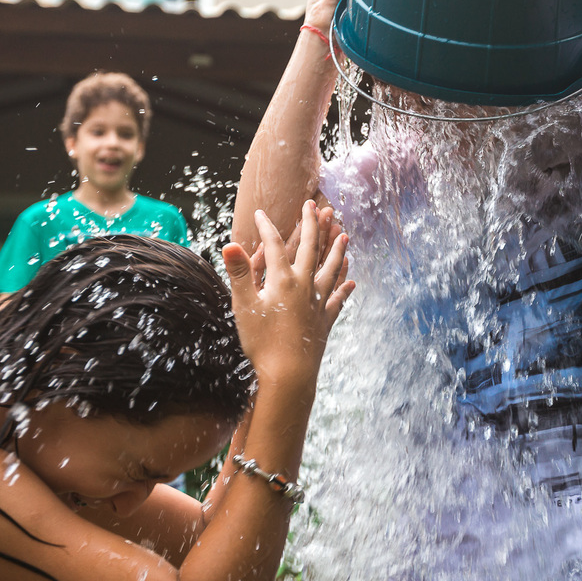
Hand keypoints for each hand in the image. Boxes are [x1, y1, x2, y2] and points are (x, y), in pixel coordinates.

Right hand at [223, 202, 352, 389]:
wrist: (289, 375)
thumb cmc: (262, 342)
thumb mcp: (244, 306)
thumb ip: (239, 273)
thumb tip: (230, 244)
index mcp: (283, 280)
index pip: (275, 245)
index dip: (267, 227)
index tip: (261, 213)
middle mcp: (305, 286)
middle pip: (311, 248)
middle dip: (313, 224)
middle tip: (317, 205)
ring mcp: (318, 302)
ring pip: (331, 269)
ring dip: (338, 250)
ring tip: (344, 234)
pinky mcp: (325, 320)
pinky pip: (337, 299)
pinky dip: (344, 288)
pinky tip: (351, 281)